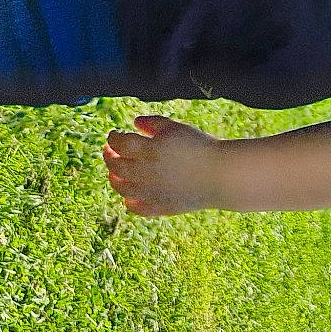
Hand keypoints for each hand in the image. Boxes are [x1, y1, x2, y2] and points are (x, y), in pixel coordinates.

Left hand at [102, 114, 224, 215]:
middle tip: (109, 152)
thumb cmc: (200, 146)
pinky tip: (129, 200)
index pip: (119, 144)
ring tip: (115, 174)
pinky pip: (138, 209)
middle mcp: (145, 173)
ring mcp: (152, 192)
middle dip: (109, 157)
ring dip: (114, 180)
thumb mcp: (176, 127)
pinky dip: (130, 204)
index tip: (114, 134)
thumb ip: (153, 122)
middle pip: (116, 167)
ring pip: (122, 189)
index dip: (113, 138)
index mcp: (148, 150)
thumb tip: (134, 123)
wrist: (221, 174)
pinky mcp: (161, 207)